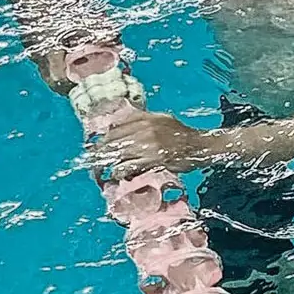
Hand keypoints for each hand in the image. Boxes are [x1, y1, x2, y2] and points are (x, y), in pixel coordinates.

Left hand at [90, 110, 217, 177]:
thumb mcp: (162, 119)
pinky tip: (118, 175)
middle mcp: (145, 129)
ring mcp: (149, 144)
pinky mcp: (154, 159)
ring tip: (102, 171)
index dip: (103, 140)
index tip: (96, 148)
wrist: (201, 146)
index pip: (115, 128)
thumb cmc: (181, 134)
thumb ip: (142, 120)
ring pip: (119, 154)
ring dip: (108, 164)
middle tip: (93, 162)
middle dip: (100, 152)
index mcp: (145, 118)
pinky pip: (130, 166)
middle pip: (113, 140)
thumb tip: (121, 125)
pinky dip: (120, 172)